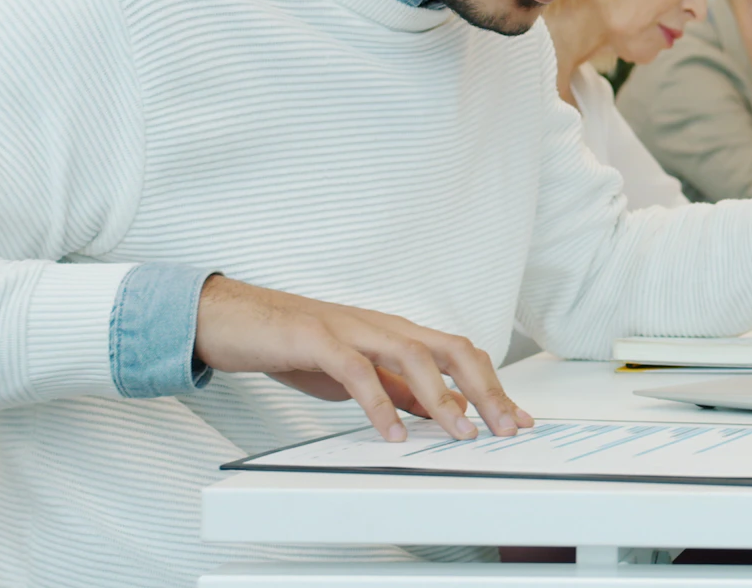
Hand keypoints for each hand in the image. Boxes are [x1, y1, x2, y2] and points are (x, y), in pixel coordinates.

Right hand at [194, 275, 533, 442]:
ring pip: (413, 355)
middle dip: (485, 389)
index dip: (492, 386)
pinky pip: (356, 371)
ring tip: (461, 433)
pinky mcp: (316, 340)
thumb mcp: (360, 372)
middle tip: (505, 428)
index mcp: (398, 333)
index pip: (460, 355)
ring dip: (442, 397)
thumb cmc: (297, 345)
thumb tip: (442, 411)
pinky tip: (392, 432)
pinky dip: (378, 403)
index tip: (517, 419)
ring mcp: (352, 330)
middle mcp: (384, 326)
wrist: (234, 319)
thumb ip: (399, 388)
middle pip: (450, 350)